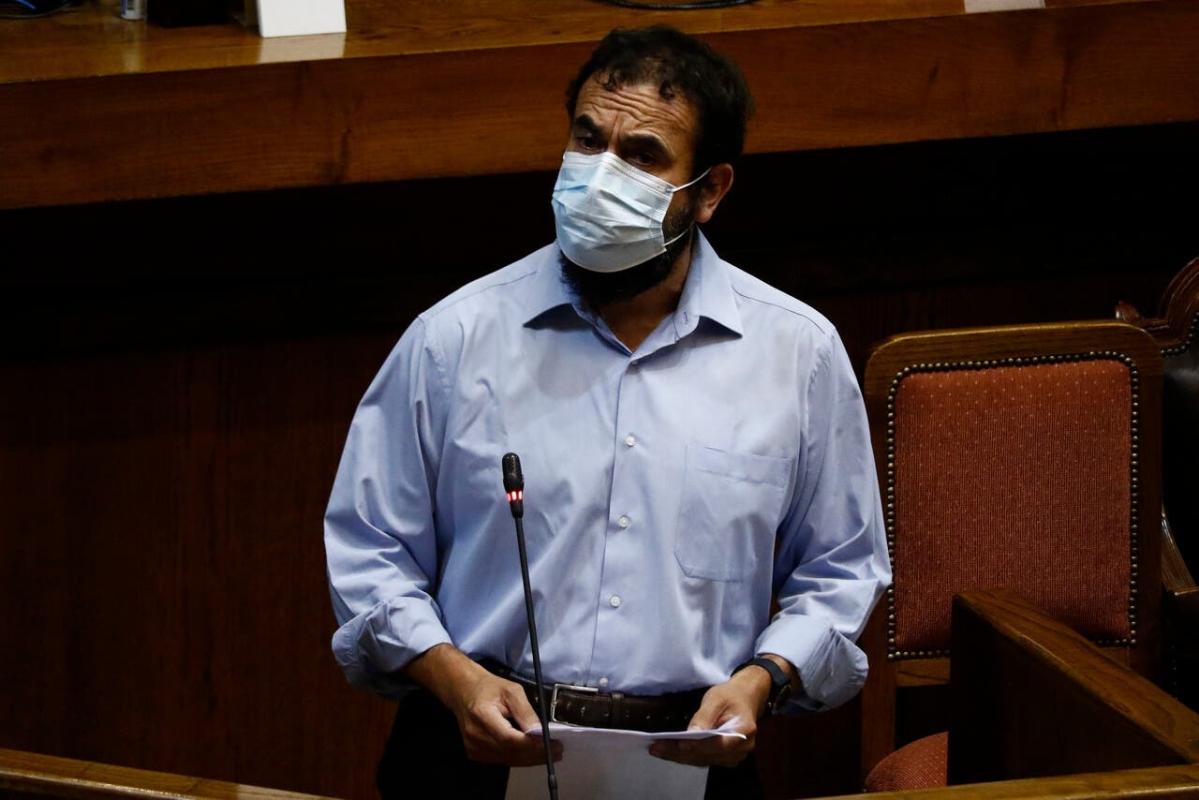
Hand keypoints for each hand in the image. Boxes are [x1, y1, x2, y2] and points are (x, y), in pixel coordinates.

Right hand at [449, 670, 563, 765]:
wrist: (464, 691)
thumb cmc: (489, 688)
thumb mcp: (512, 691)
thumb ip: (525, 711)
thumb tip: (540, 731)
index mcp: (482, 716)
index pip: (510, 739)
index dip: (533, 745)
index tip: (553, 744)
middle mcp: (475, 735)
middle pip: (510, 753)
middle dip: (536, 754)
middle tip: (558, 751)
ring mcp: (473, 747)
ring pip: (508, 760)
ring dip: (530, 759)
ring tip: (550, 754)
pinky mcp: (474, 753)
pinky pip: (501, 760)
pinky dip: (519, 758)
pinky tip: (532, 754)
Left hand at [648, 666, 770, 766]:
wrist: (744, 699)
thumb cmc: (730, 696)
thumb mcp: (717, 698)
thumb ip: (705, 717)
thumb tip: (692, 734)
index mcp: (744, 732)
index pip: (719, 744)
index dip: (699, 746)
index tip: (679, 743)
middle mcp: (741, 750)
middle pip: (707, 755)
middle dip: (680, 752)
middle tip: (656, 747)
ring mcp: (732, 757)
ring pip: (702, 760)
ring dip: (678, 756)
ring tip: (657, 750)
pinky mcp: (723, 759)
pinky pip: (702, 759)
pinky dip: (684, 756)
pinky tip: (668, 751)